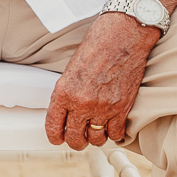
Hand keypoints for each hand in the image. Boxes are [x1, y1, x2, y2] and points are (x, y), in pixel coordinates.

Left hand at [44, 13, 158, 149]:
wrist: (123, 36)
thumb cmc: (96, 47)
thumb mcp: (70, 70)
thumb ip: (66, 94)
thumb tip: (64, 112)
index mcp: (63, 93)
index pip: (53, 128)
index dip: (55, 137)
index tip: (58, 138)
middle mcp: (82, 103)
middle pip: (75, 139)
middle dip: (75, 141)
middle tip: (78, 137)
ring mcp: (103, 107)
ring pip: (96, 139)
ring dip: (95, 138)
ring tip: (96, 132)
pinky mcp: (122, 107)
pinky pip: (116, 133)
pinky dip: (114, 133)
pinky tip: (112, 127)